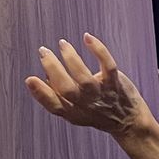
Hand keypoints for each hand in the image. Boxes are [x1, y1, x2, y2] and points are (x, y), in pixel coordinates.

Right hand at [25, 34, 152, 137]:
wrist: (129, 121)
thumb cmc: (96, 112)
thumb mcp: (74, 112)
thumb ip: (57, 98)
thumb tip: (42, 77)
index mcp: (72, 112)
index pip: (54, 106)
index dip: (40, 94)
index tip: (30, 79)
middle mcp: (86, 105)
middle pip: (67, 89)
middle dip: (53, 69)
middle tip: (43, 51)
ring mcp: (101, 95)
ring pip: (85, 78)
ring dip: (71, 58)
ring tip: (62, 44)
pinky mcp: (115, 83)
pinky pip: (108, 65)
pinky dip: (98, 50)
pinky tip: (87, 37)